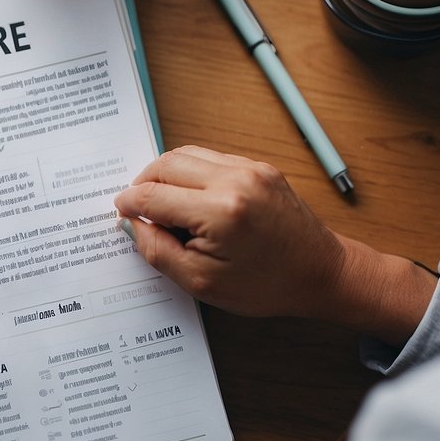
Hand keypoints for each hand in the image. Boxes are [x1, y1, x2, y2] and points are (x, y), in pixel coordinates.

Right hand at [114, 146, 434, 343]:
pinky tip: (187, 197)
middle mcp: (234, 180)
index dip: (129, 205)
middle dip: (142, 184)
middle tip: (135, 208)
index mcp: (219, 212)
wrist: (320, 274)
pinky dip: (189, 172)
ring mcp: (250, 168)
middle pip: (165, 165)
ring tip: (159, 202)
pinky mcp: (259, 167)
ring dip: (164, 174)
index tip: (119, 213)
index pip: (153, 196)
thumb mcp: (201, 282)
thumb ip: (158, 250)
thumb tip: (133, 223)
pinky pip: (210, 158)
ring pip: (186, 154)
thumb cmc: (265, 286)